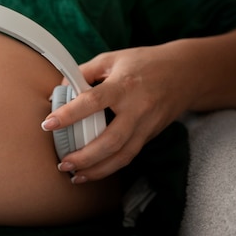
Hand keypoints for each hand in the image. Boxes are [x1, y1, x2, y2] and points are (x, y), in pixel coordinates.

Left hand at [41, 44, 195, 182]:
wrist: (186, 73)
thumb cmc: (144, 63)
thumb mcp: (112, 59)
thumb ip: (85, 72)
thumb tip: (60, 89)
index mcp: (123, 85)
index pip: (92, 102)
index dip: (69, 114)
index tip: (48, 124)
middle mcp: (137, 108)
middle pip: (110, 140)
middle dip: (85, 156)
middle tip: (63, 162)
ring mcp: (146, 125)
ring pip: (122, 155)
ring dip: (97, 170)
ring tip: (75, 176)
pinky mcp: (150, 135)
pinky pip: (129, 156)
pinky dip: (110, 168)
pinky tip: (92, 172)